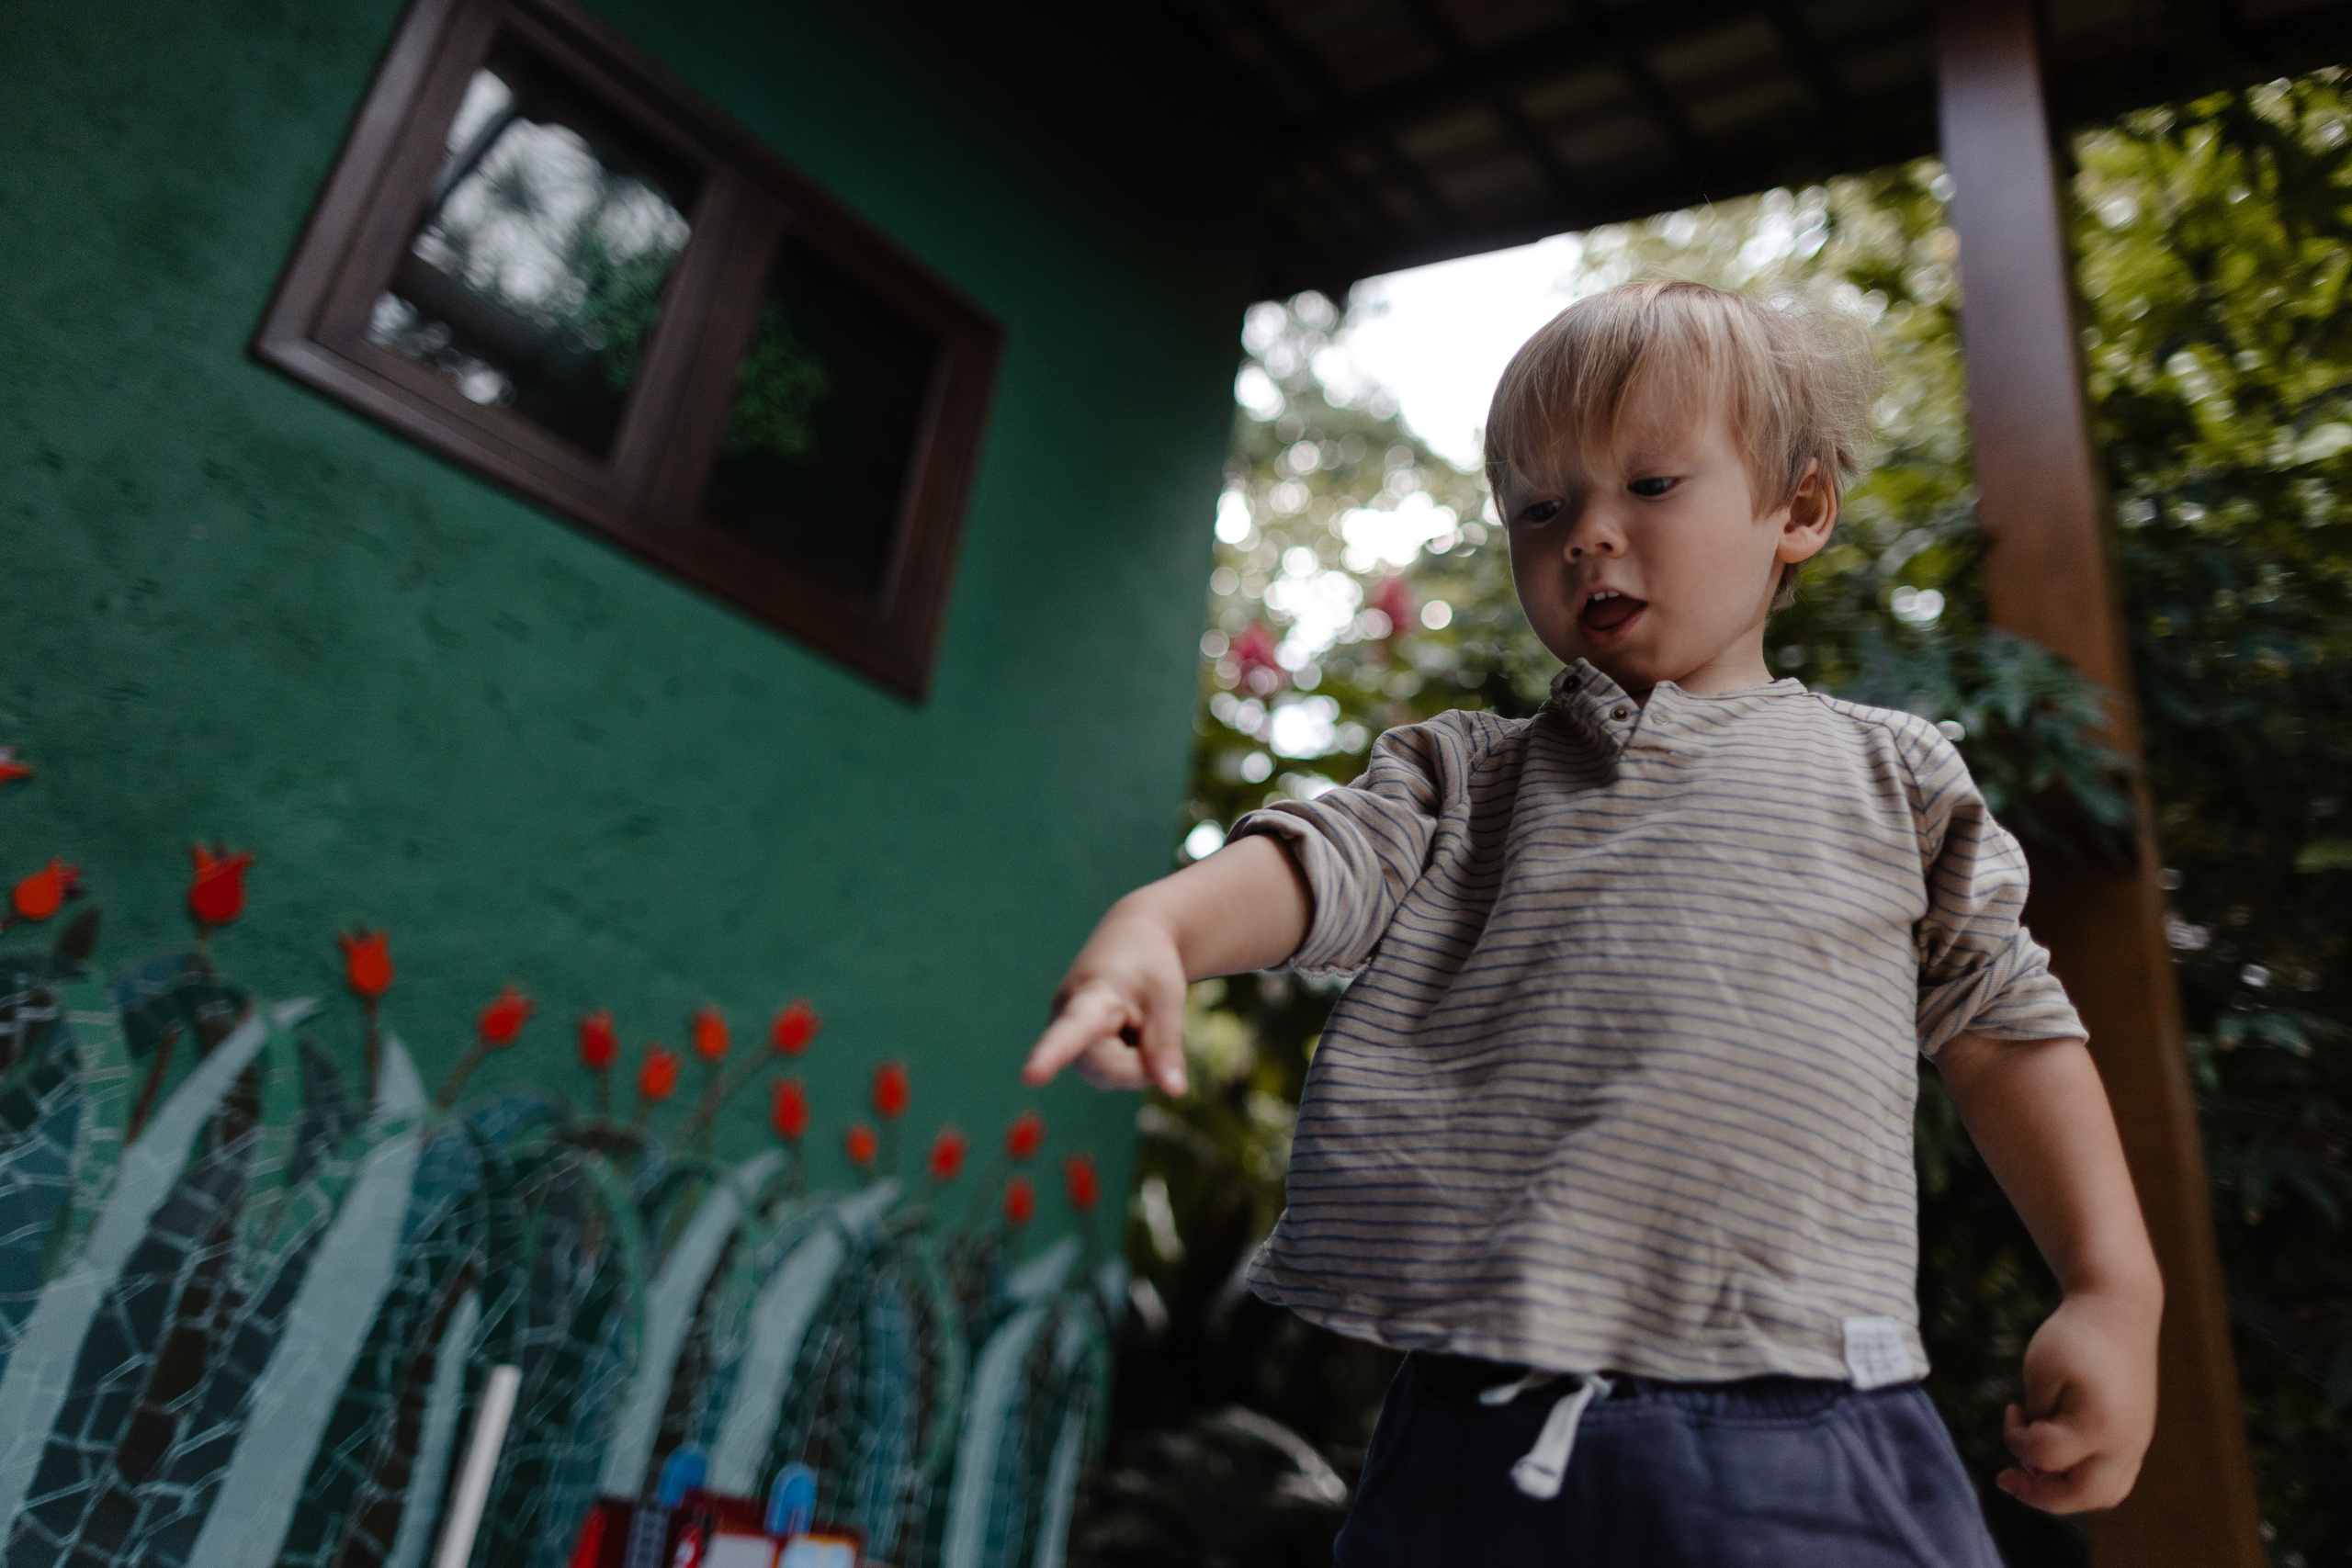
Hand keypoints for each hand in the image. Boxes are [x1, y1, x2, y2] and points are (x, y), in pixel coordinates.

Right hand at [1023, 904, 1189, 1095]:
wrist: (1128, 940)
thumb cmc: (1149, 963)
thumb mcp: (1169, 996)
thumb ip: (1168, 1043)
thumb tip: (1174, 1092)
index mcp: (1091, 995)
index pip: (1072, 1028)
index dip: (1050, 1055)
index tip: (1030, 1077)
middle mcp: (1065, 1020)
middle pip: (1108, 1069)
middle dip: (1141, 1061)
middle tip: (1150, 1022)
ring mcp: (1067, 1041)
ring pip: (1109, 1078)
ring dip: (1134, 1062)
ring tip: (1133, 1022)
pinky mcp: (1074, 1052)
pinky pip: (1109, 1076)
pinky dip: (1128, 1063)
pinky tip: (1124, 1034)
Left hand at [1997, 1289, 2159, 1512]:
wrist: (2119, 1311)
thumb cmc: (2072, 1337)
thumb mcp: (2041, 1372)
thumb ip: (2037, 1421)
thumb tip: (2038, 1463)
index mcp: (2098, 1424)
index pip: (2044, 1457)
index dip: (2015, 1438)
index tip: (2013, 1409)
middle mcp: (2125, 1443)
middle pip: (2082, 1496)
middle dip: (2040, 1495)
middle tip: (2008, 1478)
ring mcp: (2138, 1444)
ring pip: (2105, 1495)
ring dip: (2066, 1493)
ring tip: (2036, 1472)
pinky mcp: (2139, 1438)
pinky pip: (2116, 1479)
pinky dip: (2085, 1480)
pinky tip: (2061, 1460)